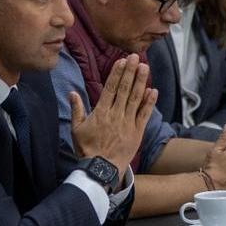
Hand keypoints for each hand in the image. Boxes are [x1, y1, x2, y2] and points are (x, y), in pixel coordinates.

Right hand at [70, 56, 156, 175]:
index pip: (110, 88)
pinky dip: (149, 102)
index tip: (121, 61)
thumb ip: (77, 109)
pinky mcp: (137, 132)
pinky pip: (144, 114)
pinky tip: (153, 90)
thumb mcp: (76, 128)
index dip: (117, 73)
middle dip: (130, 72)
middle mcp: (116, 115)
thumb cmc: (87, 149)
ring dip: (141, 82)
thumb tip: (72, 93)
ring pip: (135, 98)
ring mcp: (128, 123)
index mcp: (101, 112)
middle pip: (124, 89)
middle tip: (135, 57)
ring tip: (145, 67)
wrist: (101, 168)